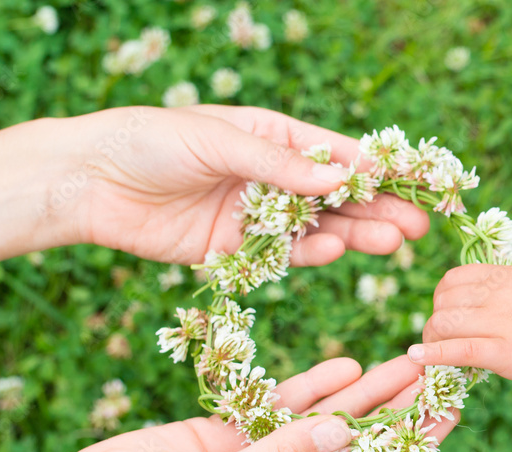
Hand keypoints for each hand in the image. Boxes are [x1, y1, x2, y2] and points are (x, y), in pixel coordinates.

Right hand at [49, 356, 457, 451]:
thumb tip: (345, 430)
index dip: (414, 447)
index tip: (451, 412)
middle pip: (357, 449)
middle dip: (399, 413)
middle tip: (441, 373)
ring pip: (325, 423)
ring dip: (364, 394)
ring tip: (408, 360)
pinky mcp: (230, 438)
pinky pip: (282, 408)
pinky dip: (312, 387)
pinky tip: (347, 365)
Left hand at [58, 104, 428, 266]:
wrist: (90, 181)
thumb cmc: (150, 141)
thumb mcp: (217, 141)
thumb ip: (277, 165)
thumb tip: (340, 179)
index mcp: (271, 136)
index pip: (336, 152)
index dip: (380, 167)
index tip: (421, 181)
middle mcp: (270, 176)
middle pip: (336, 196)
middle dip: (378, 209)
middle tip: (418, 226)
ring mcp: (255, 214)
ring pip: (317, 227)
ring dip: (354, 234)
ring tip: (391, 242)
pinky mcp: (235, 250)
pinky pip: (281, 254)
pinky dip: (308, 254)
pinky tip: (333, 250)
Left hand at [407, 265, 511, 394]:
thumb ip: (506, 294)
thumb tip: (476, 305)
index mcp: (509, 275)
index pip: (453, 278)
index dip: (441, 298)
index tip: (446, 315)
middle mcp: (501, 294)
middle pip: (443, 300)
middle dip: (435, 320)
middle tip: (440, 339)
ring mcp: (502, 323)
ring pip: (444, 322)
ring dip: (432, 339)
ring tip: (433, 353)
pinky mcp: (505, 353)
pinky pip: (457, 349)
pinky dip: (432, 353)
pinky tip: (418, 356)